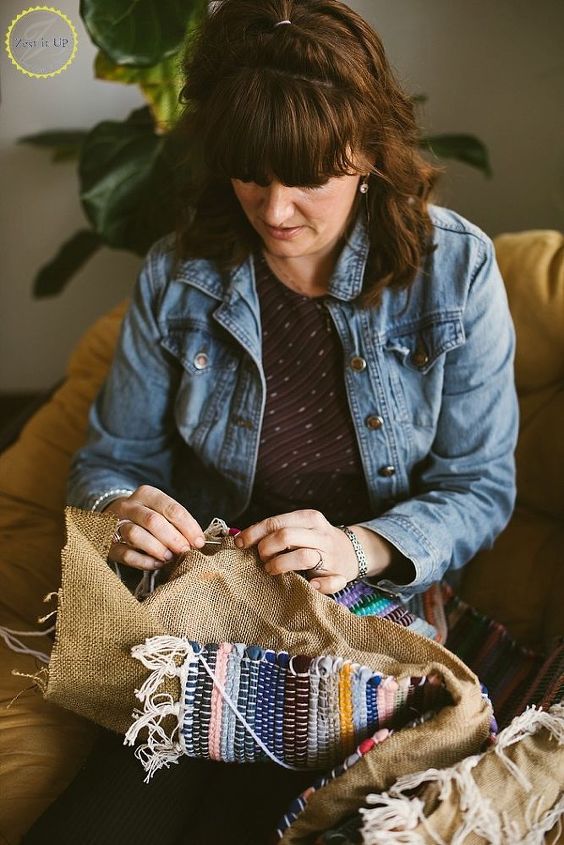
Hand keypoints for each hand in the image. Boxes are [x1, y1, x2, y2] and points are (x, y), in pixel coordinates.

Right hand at [103, 485, 205, 570]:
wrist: (112, 519)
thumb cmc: (146, 517)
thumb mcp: (161, 511)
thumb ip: (176, 524)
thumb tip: (196, 542)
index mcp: (147, 494)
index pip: (171, 508)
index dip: (188, 526)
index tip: (198, 542)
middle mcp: (129, 506)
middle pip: (152, 521)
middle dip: (173, 538)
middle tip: (184, 551)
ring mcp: (116, 524)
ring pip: (135, 534)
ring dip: (156, 548)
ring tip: (169, 557)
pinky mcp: (109, 544)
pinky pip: (125, 553)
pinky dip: (143, 561)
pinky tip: (156, 564)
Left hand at [233, 509, 359, 593]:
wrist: (352, 551)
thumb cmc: (314, 541)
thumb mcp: (299, 528)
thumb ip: (276, 530)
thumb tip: (240, 538)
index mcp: (309, 518)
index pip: (276, 522)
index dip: (254, 533)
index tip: (239, 543)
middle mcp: (320, 534)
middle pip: (285, 536)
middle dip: (266, 549)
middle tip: (263, 559)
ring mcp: (330, 554)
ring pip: (303, 557)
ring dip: (282, 565)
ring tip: (273, 570)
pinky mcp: (340, 575)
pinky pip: (330, 582)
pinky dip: (319, 586)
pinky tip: (310, 585)